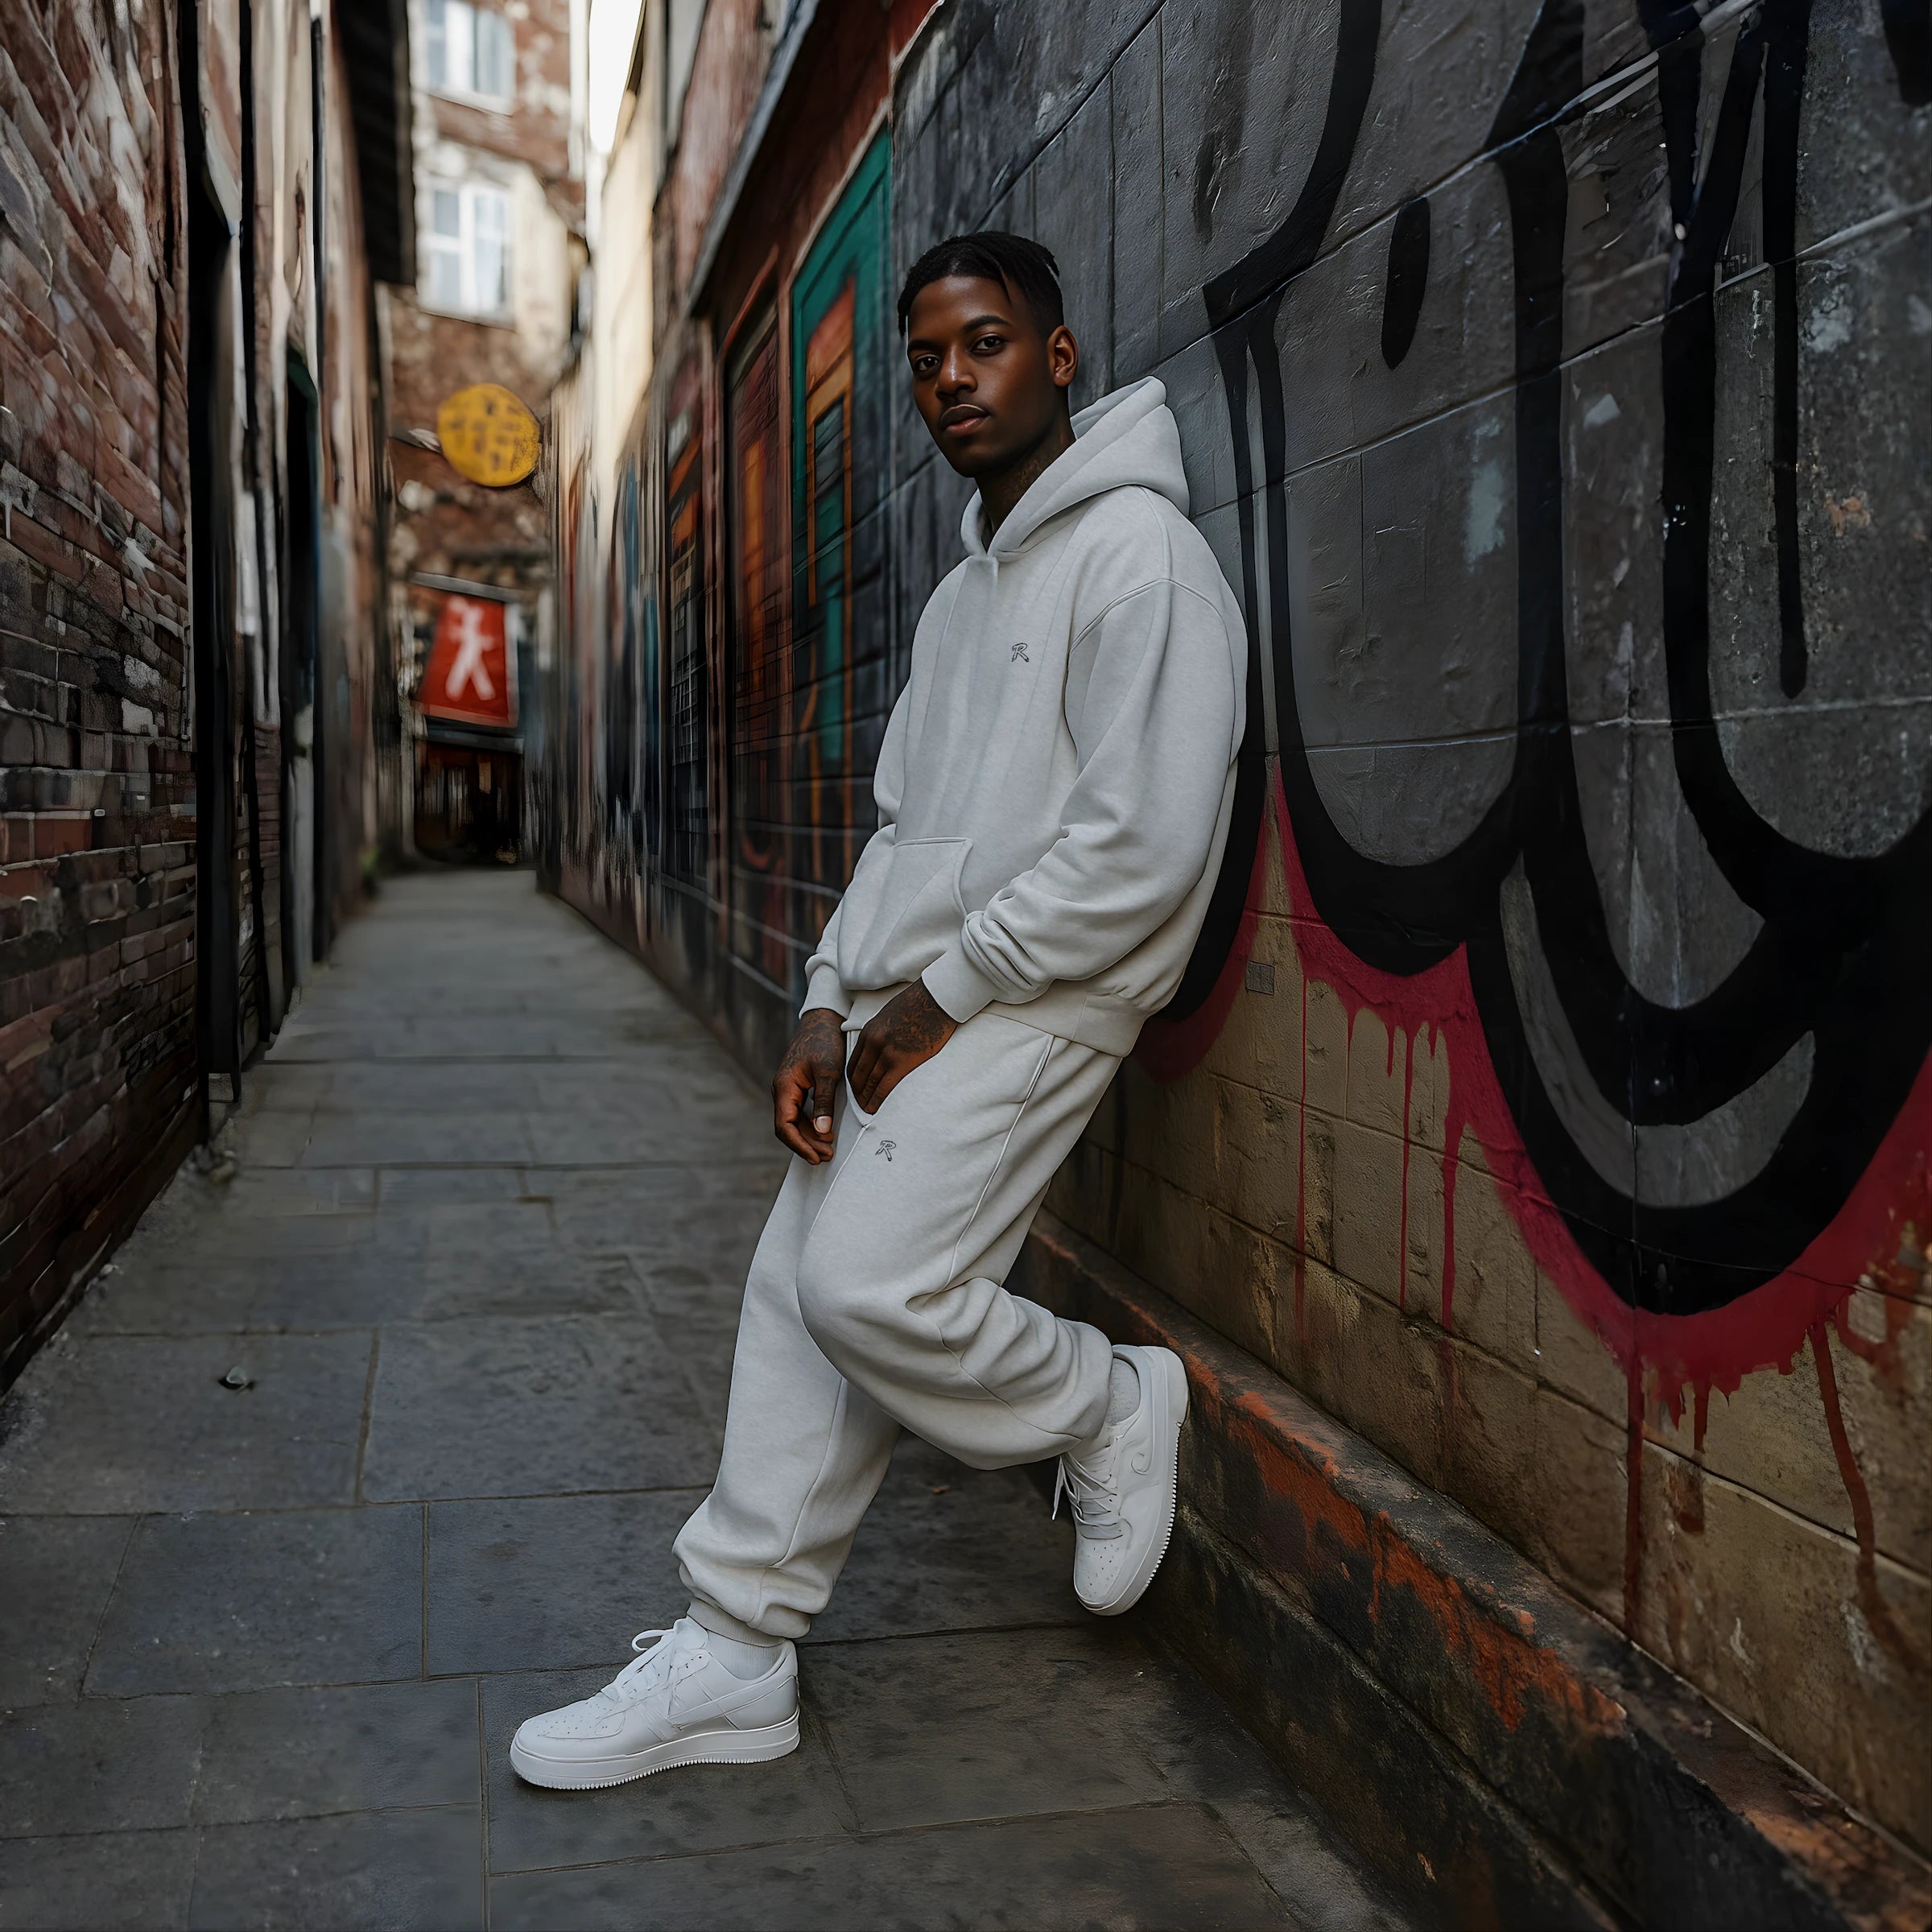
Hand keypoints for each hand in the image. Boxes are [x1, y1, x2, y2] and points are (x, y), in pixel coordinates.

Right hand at [772, 1008, 846, 1164]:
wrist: (823, 1020)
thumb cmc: (825, 1042)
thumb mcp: (828, 1071)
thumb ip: (824, 1101)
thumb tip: (822, 1131)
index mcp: (784, 1087)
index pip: (784, 1126)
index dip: (799, 1145)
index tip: (815, 1157)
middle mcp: (782, 1091)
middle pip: (788, 1128)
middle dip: (806, 1144)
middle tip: (827, 1156)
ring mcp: (788, 1090)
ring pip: (794, 1122)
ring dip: (809, 1137)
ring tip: (828, 1150)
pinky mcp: (798, 1088)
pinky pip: (799, 1113)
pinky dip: (811, 1125)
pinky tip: (825, 1132)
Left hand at [847, 979, 957, 1113]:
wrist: (936, 999)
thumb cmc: (918, 1004)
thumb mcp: (889, 1016)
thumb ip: (881, 1033)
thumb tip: (883, 1049)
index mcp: (869, 1032)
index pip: (853, 1063)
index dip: (853, 1080)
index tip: (856, 1089)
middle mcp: (873, 1043)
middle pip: (858, 1076)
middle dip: (857, 1093)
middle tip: (860, 1105)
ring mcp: (887, 1053)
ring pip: (869, 1084)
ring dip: (866, 1100)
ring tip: (868, 1111)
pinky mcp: (903, 1061)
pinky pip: (885, 1087)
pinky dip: (878, 1100)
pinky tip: (877, 1109)